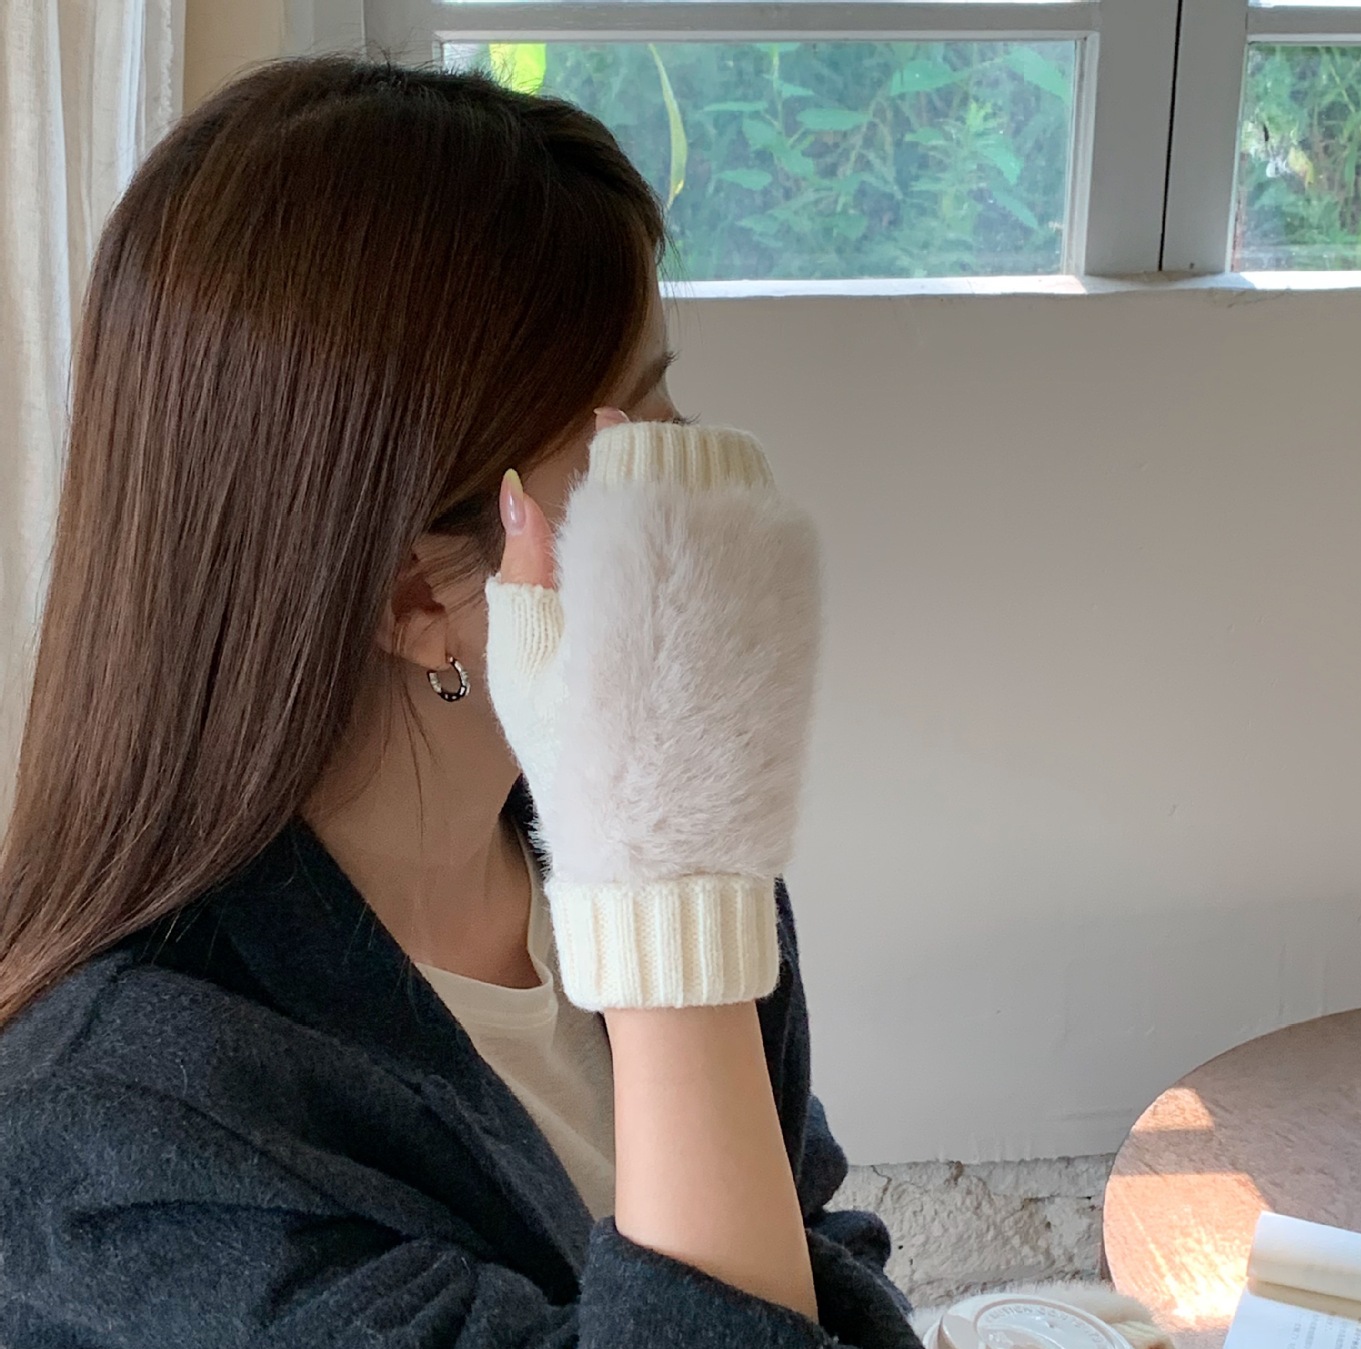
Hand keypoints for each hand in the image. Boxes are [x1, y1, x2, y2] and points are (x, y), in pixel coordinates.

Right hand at [485, 411, 821, 1010]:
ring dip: (715, 497)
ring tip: (672, 543)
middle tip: (638, 497)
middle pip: (706, 461)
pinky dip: (751, 543)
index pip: (640, 454)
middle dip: (672, 466)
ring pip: (752, 495)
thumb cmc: (583, 773)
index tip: (604, 438)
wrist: (670, 863)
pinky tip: (712, 581)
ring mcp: (769, 597)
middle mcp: (710, 565)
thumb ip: (527, 567)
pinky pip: (784, 549)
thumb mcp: (525, 669)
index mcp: (627, 565)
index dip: (622, 442)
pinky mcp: (803, 634)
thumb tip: (521, 489)